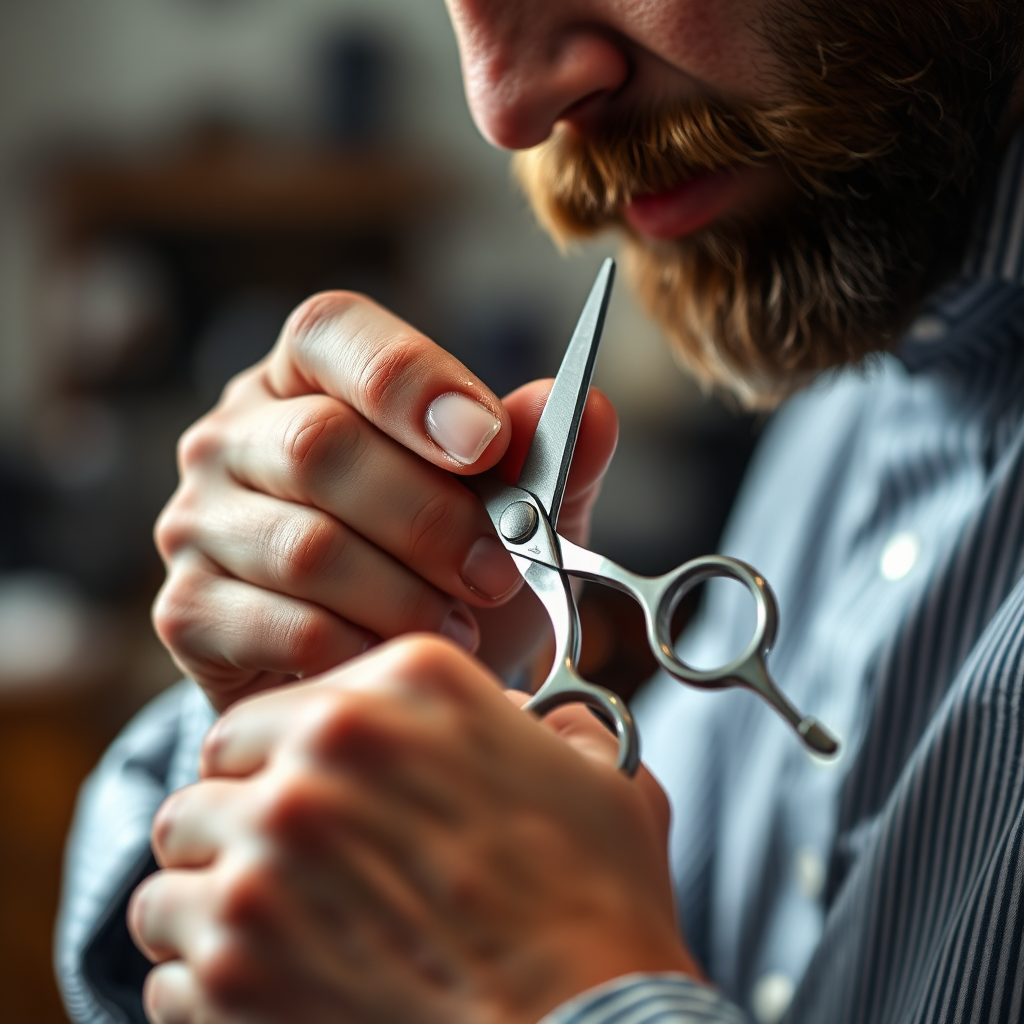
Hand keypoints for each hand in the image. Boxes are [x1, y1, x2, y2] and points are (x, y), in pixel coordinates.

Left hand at [129, 636, 699, 1023]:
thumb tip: (526, 719)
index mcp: (404, 687)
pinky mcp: (234, 968)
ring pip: (176, 862)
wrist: (594, 1022)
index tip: (310, 796)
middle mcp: (320, 754)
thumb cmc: (596, 899)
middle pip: (214, 776)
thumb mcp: (594, 770)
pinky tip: (269, 988)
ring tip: (270, 927)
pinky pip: (167, 965)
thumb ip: (540, 722)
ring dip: (213, 894)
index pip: (274, 710)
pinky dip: (206, 981)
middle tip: (289, 864)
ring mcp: (267, 858)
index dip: (286, 758)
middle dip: (242, 817)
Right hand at [154, 292, 617, 710]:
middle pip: (321, 446)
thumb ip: (548, 458)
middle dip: (430, 520)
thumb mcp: (512, 509)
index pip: (331, 333)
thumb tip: (589, 410)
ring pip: (306, 546)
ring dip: (406, 595)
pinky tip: (397, 656)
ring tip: (462, 625)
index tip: (487, 445)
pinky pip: (281, 626)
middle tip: (498, 572)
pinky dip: (359, 649)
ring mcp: (199, 521)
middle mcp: (236, 435)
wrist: (379, 663)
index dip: (411, 381)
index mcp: (309, 379)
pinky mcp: (188, 609)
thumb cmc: (443, 566)